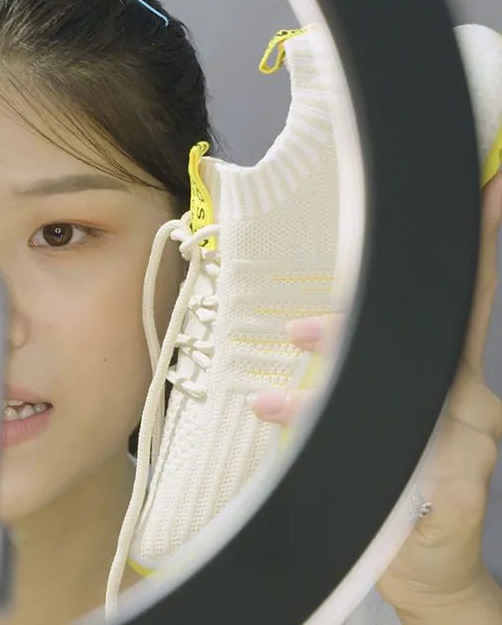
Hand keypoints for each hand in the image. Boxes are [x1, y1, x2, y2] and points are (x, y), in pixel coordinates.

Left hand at [249, 172, 501, 622]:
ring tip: (276, 390)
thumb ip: (361, 369)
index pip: (463, 305)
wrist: (429, 566)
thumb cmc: (402, 483)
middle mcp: (471, 406)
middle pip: (428, 346)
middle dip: (358, 333)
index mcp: (454, 380)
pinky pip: (392, 462)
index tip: (490, 189)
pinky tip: (282, 428)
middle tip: (300, 331)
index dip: (479, 245)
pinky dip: (329, 446)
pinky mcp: (450, 494)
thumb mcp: (381, 415)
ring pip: (406, 401)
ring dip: (331, 391)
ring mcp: (467, 449)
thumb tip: (309, 320)